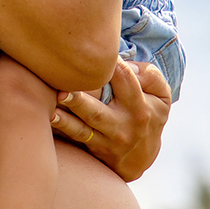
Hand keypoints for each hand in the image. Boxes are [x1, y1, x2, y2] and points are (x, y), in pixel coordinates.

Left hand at [51, 57, 171, 181]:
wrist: (141, 159)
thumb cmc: (149, 115)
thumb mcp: (162, 97)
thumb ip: (151, 76)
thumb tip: (128, 65)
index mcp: (139, 107)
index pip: (125, 80)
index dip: (111, 63)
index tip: (95, 49)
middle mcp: (122, 125)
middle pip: (98, 112)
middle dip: (79, 101)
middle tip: (62, 90)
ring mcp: (106, 140)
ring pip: (83, 129)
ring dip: (65, 119)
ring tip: (51, 109)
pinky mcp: (93, 149)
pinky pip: (76, 140)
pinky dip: (62, 130)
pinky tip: (48, 119)